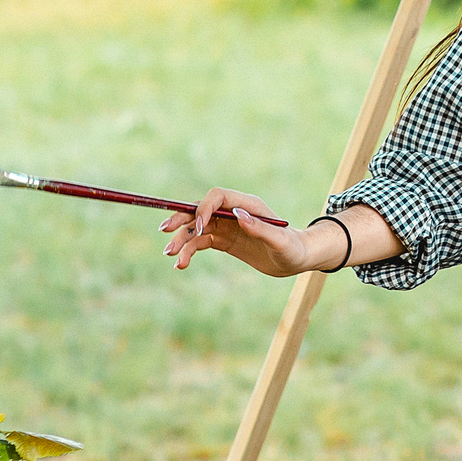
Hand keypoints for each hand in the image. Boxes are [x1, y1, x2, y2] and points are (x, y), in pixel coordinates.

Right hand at [160, 187, 322, 275]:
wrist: (297, 259)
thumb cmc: (293, 248)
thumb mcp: (280, 242)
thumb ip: (260, 229)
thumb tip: (238, 215)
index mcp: (247, 205)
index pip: (217, 197)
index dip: (204, 208)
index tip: (200, 228)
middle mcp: (234, 213)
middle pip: (201, 210)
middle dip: (182, 219)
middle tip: (164, 230)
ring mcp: (227, 227)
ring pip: (197, 229)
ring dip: (182, 240)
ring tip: (171, 256)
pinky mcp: (224, 241)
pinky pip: (201, 242)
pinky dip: (189, 251)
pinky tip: (180, 264)